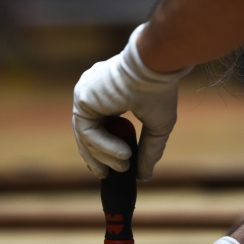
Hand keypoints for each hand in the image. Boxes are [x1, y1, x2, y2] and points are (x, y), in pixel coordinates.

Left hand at [72, 24, 190, 180]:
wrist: (155, 67)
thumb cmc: (160, 90)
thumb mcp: (158, 126)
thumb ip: (148, 150)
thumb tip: (144, 176)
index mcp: (108, 96)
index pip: (97, 128)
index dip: (102, 151)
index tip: (113, 169)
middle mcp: (93, 94)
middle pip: (86, 134)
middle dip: (96, 159)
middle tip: (109, 176)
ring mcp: (85, 95)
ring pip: (85, 136)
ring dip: (103, 156)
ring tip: (124, 166)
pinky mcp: (83, 98)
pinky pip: (87, 131)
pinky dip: (103, 147)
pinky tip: (122, 154)